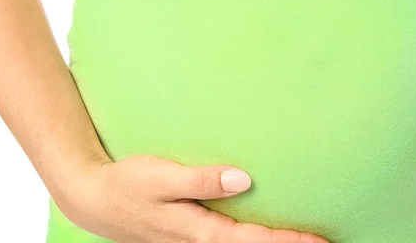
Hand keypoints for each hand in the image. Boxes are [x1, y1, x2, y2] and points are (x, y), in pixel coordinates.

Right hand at [55, 154, 329, 242]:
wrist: (97, 201)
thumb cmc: (129, 185)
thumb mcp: (161, 179)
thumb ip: (201, 181)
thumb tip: (242, 179)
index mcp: (199, 231)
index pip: (252, 241)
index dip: (287, 242)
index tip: (319, 240)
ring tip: (304, 240)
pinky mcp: (191, 236)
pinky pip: (229, 242)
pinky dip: (252, 241)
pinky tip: (264, 235)